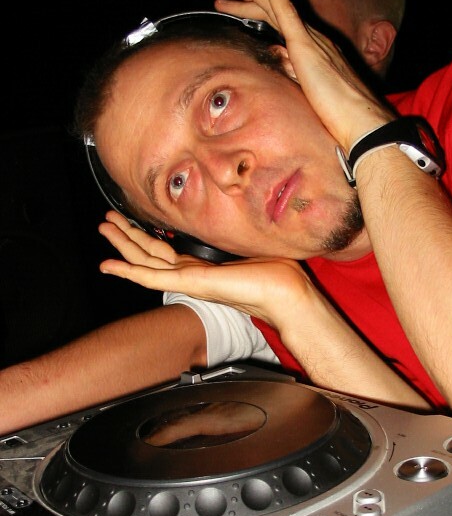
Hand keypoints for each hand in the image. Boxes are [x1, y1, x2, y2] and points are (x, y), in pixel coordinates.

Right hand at [98, 210, 314, 327]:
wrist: (285, 294)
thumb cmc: (275, 276)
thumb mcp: (249, 250)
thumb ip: (233, 245)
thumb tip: (237, 230)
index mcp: (203, 269)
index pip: (165, 253)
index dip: (146, 238)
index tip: (131, 223)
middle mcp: (191, 276)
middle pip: (149, 254)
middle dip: (127, 237)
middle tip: (106, 221)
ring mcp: (188, 282)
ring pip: (145, 262)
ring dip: (122, 246)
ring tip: (102, 228)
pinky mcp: (189, 284)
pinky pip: (152, 277)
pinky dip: (128, 271)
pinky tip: (108, 265)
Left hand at [215, 0, 392, 150]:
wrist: (360, 121)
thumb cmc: (339, 116)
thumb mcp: (309, 91)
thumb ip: (294, 71)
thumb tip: (278, 55)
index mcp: (313, 52)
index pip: (283, 26)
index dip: (263, 12)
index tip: (243, 4)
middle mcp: (314, 38)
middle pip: (276, 10)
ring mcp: (310, 39)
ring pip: (275, 5)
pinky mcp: (305, 45)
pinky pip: (287, 10)